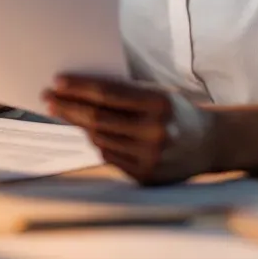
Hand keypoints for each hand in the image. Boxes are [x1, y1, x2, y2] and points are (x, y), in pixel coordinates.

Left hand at [44, 75, 218, 184]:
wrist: (209, 143)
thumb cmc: (174, 110)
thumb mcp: (156, 93)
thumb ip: (124, 93)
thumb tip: (79, 91)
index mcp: (159, 103)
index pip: (107, 93)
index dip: (78, 87)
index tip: (56, 82)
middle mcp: (155, 131)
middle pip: (98, 119)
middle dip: (68, 107)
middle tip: (48, 98)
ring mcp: (151, 157)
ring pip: (100, 139)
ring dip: (80, 126)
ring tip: (65, 112)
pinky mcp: (147, 176)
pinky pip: (110, 157)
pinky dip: (98, 143)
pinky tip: (90, 133)